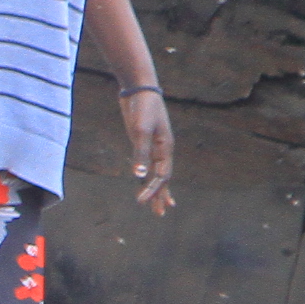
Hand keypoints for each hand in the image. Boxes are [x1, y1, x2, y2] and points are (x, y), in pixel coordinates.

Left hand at [122, 87, 175, 215]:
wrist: (139, 89)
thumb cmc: (143, 108)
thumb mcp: (141, 129)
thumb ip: (140, 152)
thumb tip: (139, 175)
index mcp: (165, 148)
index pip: (162, 175)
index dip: (153, 190)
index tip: (142, 201)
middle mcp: (162, 149)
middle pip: (163, 178)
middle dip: (161, 195)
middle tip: (160, 214)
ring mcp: (153, 146)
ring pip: (156, 172)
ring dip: (156, 188)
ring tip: (158, 205)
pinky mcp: (142, 142)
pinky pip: (146, 163)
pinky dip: (146, 174)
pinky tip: (144, 180)